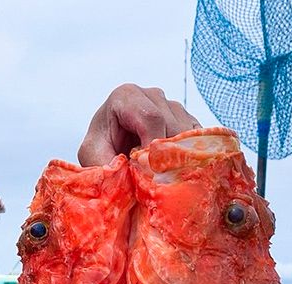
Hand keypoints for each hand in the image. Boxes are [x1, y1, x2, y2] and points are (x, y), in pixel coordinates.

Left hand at [78, 84, 200, 166]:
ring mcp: (172, 105)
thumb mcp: (93, 157)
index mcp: (126, 95)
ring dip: (179, 157)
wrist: (109, 150)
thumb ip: (111, 163)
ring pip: (188, 133)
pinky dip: (190, 156)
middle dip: (167, 156)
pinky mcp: (187, 120)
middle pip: (173, 125)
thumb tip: (139, 172)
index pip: (151, 117)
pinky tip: (175, 169)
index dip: (154, 148)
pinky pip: (198, 138)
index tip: (149, 172)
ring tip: (162, 175)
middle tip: (157, 180)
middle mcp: (152, 95)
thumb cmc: (99, 150)